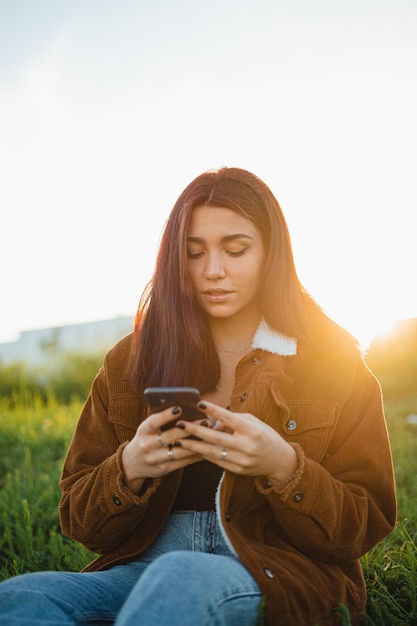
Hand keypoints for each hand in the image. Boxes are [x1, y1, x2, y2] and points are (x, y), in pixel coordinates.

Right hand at [121, 406, 203, 493]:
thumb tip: (186, 407)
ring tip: (211, 434)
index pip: (153, 422)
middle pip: (170, 437)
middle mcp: (147, 445)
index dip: (165, 415)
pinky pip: (183, 462)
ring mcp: (155, 459)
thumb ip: (163, 419)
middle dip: (189, 428)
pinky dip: (196, 455)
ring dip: (196, 443)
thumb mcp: (148, 428)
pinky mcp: (163, 469)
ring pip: (179, 451)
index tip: (179, 408)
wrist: (132, 463)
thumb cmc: (147, 438)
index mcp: (143, 431)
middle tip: (206, 420)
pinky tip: (207, 447)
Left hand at [176, 401, 297, 482]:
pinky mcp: (238, 471)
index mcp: (252, 430)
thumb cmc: (265, 436)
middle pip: (216, 438)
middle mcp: (247, 446)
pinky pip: (217, 462)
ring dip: (194, 446)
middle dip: (196, 431)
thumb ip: (233, 420)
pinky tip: (192, 450)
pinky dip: (204, 455)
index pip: (229, 418)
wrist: (280, 461)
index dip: (214, 411)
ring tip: (179, 440)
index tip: (199, 404)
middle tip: (180, 424)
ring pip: (213, 453)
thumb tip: (213, 423)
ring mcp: (242, 460)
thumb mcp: (254, 422)